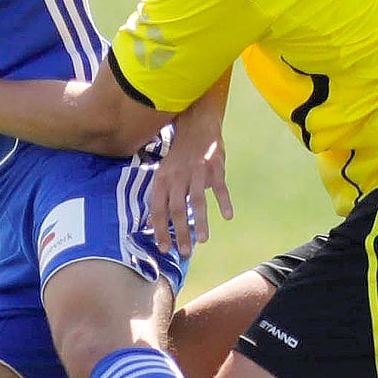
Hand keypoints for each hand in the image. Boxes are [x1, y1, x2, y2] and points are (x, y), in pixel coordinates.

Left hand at [146, 107, 232, 256]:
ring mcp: (196, 171)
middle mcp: (177, 176)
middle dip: (179, 233)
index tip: (164, 249)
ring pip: (196, 200)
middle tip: (184, 252)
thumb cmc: (179, 155)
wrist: (197, 124)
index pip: (158, 210)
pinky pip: (219, 186)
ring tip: (203, 240)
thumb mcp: (164, 174)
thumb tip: (150, 223)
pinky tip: (228, 216)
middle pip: (176, 209)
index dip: (160, 230)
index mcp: (162, 180)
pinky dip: (224, 201)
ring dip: (200, 221)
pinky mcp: (214, 166)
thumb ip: (160, 198)